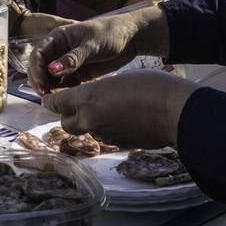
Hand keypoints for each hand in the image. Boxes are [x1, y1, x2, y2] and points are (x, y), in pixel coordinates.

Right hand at [27, 5, 166, 94]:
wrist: (130, 38)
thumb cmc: (110, 34)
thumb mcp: (91, 45)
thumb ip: (72, 59)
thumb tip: (51, 71)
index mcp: (58, 38)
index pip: (38, 55)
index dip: (36, 71)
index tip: (42, 86)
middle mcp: (59, 51)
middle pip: (40, 69)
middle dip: (40, 82)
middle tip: (46, 97)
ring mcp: (67, 63)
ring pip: (50, 79)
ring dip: (50, 89)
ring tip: (57, 100)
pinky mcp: (77, 74)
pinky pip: (64, 85)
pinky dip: (62, 92)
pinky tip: (68, 98)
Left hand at [42, 71, 198, 148]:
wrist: (174, 110)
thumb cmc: (149, 86)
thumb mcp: (117, 80)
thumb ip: (98, 92)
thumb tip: (93, 101)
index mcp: (87, 98)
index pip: (56, 102)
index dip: (52, 100)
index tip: (50, 98)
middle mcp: (89, 119)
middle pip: (65, 122)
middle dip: (68, 115)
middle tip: (79, 104)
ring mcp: (104, 135)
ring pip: (85, 131)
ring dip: (88, 123)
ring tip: (105, 111)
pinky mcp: (118, 145)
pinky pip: (104, 138)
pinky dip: (107, 131)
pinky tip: (122, 120)